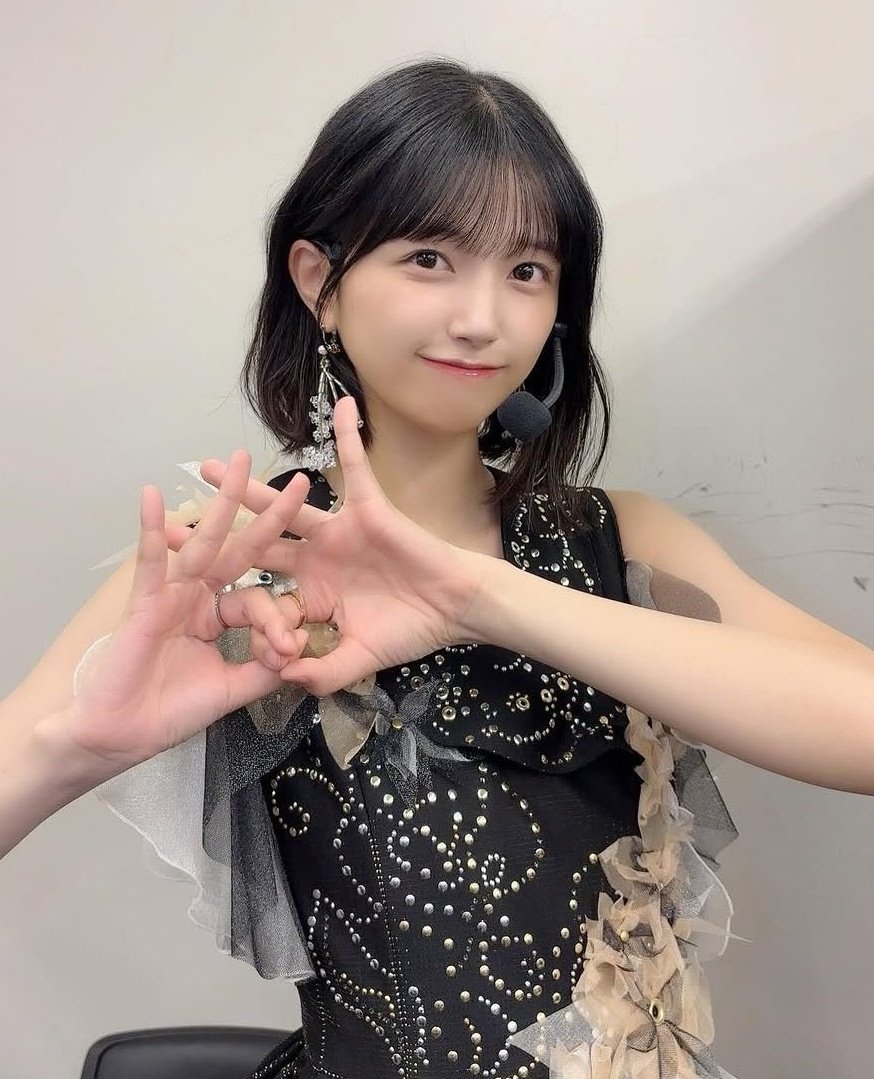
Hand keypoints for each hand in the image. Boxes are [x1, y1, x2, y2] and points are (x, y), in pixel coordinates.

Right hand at [64, 451, 314, 771]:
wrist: (121, 735)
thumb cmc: (168, 712)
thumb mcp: (232, 689)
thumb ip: (265, 670)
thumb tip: (301, 653)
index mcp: (216, 616)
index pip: (259, 601)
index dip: (278, 622)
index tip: (289, 648)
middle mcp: (196, 597)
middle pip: (240, 550)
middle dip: (268, 515)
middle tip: (300, 481)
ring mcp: (171, 595)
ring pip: (203, 543)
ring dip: (222, 502)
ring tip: (236, 462)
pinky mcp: (144, 601)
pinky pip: (149, 562)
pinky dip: (149, 529)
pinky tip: (151, 496)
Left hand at [183, 396, 490, 696]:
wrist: (453, 609)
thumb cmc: (411, 630)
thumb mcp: (358, 660)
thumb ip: (322, 672)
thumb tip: (284, 678)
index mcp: (309, 592)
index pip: (258, 594)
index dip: (225, 600)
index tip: (176, 597)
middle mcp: (315, 557)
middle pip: (253, 544)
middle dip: (212, 537)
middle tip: (163, 527)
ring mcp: (338, 530)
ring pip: (285, 504)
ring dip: (250, 485)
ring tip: (213, 465)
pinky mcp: (367, 509)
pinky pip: (356, 466)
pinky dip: (349, 436)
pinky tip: (340, 405)